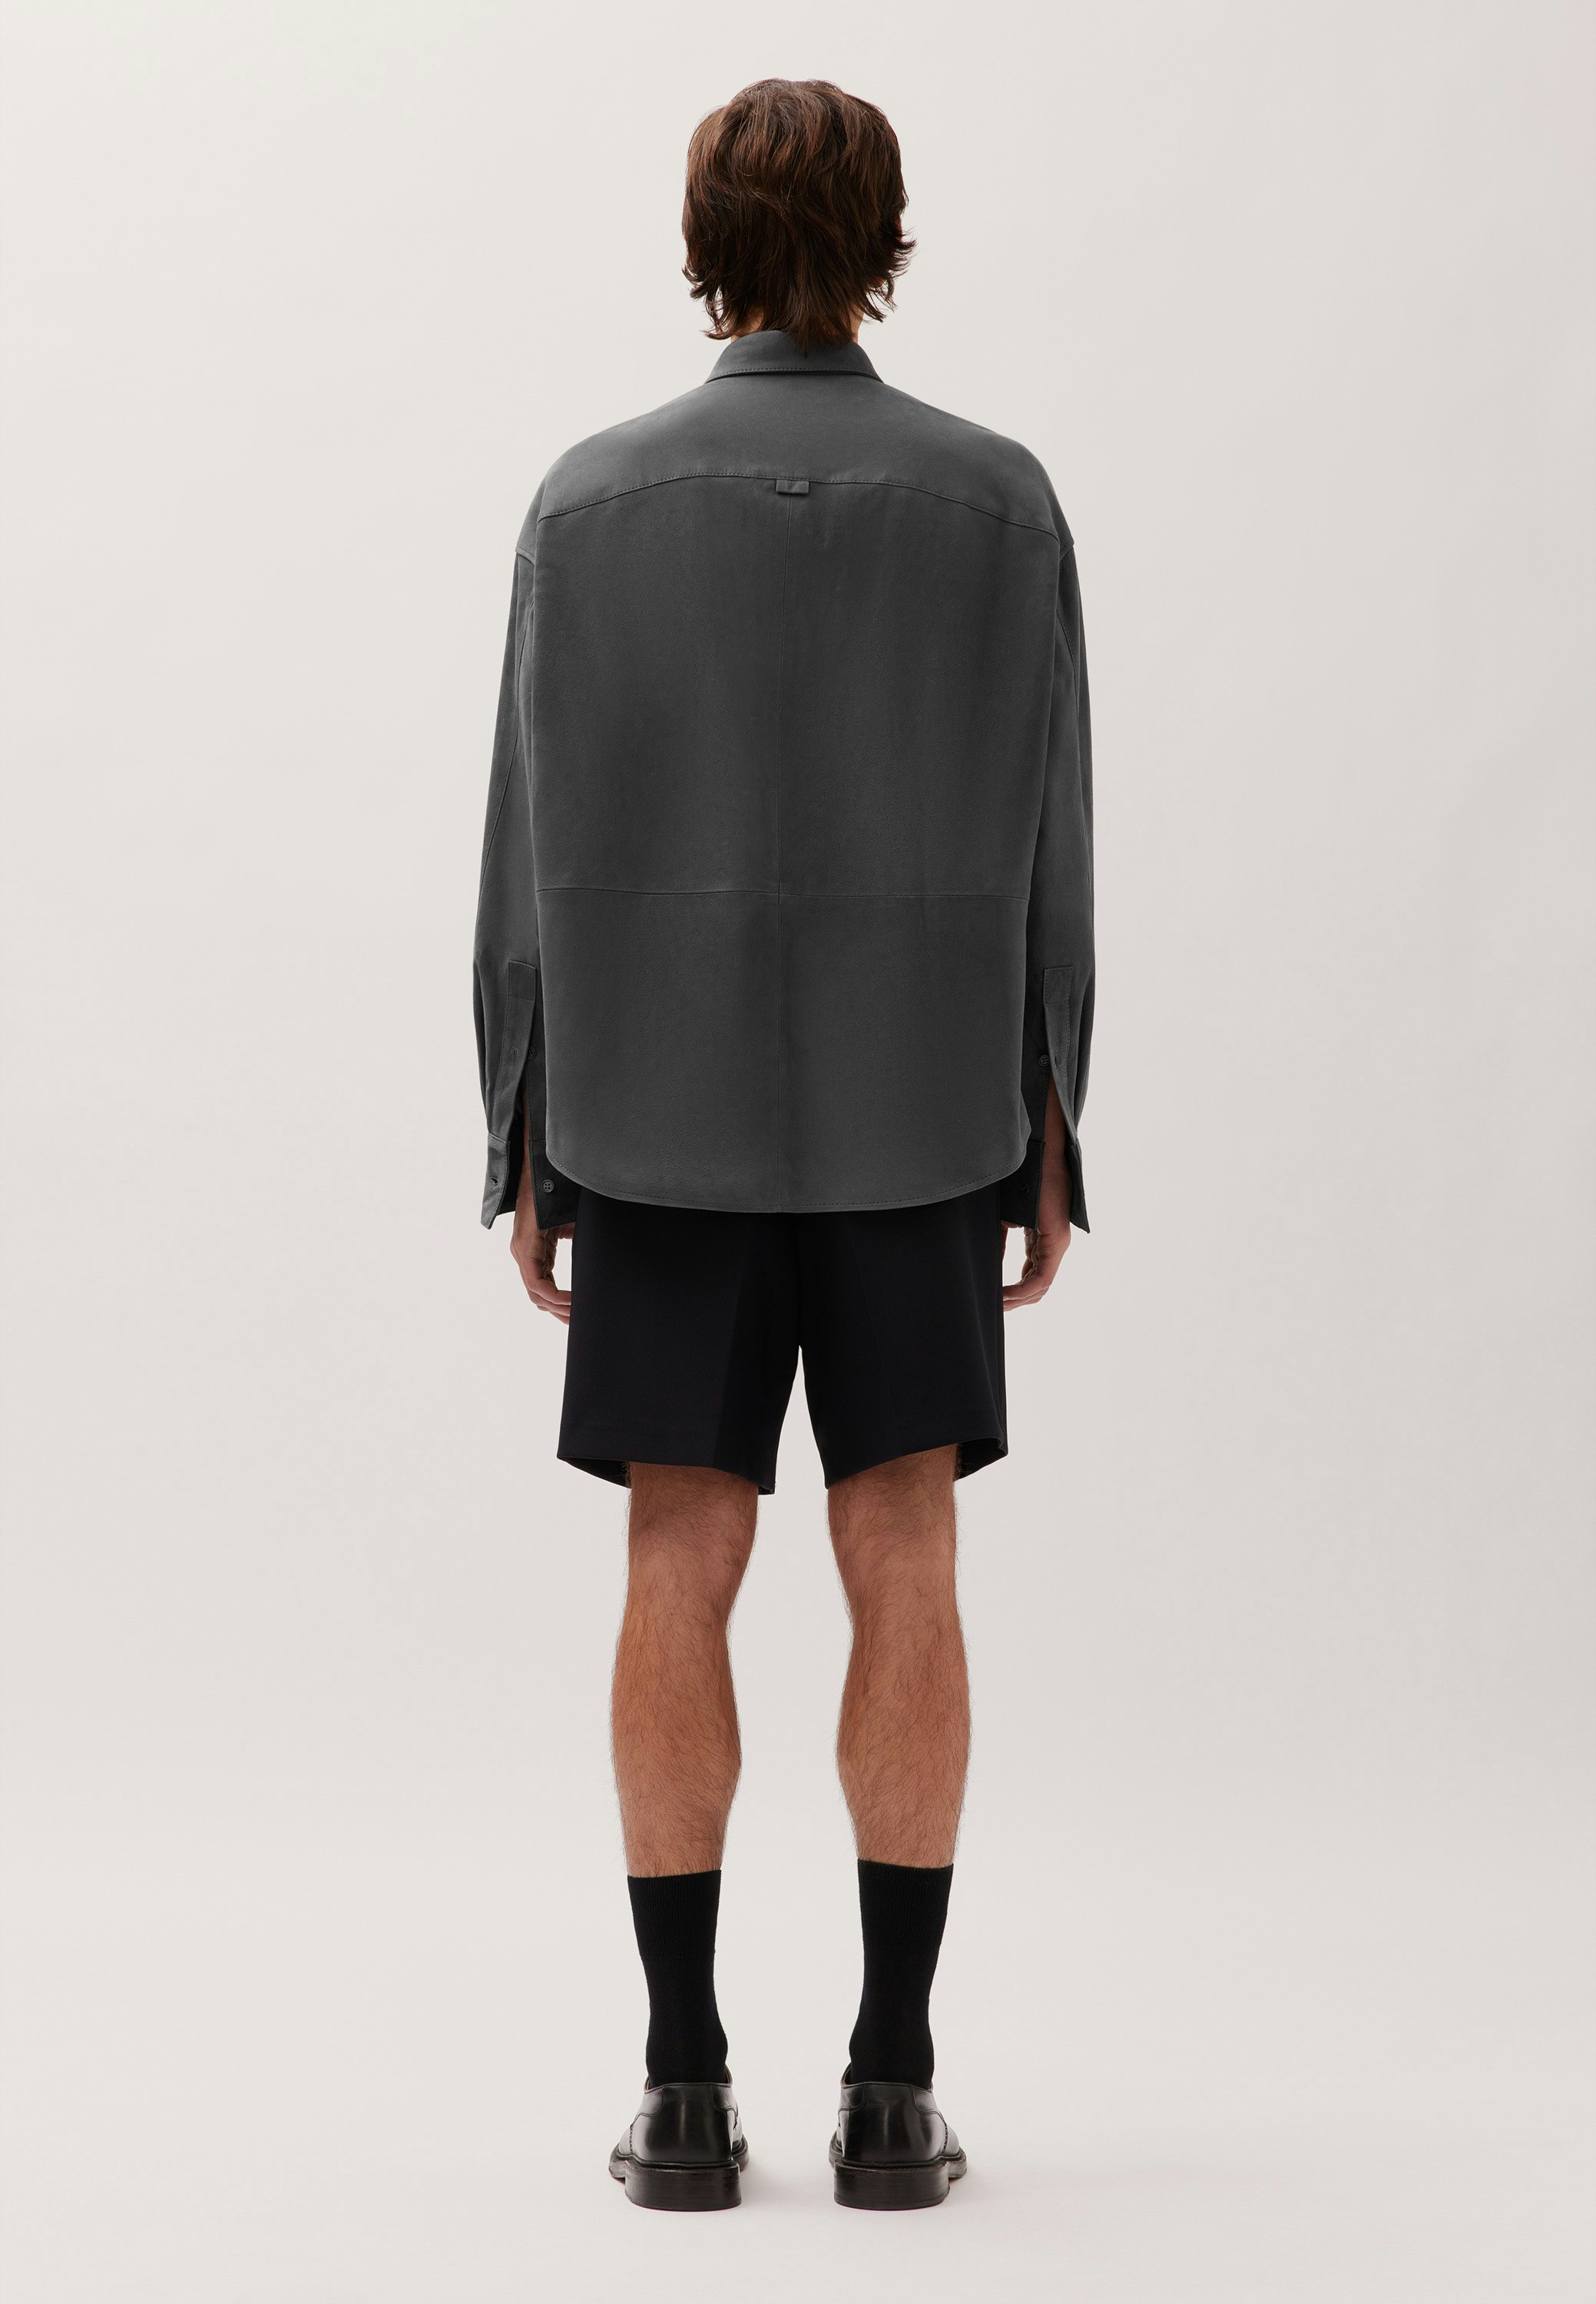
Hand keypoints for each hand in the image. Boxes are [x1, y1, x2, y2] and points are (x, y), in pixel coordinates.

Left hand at [510, 1140, 572, 1321]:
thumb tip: (606, 1259)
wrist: (546, 1167)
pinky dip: (553, 1295)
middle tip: (581, 1325)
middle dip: (561, 1313)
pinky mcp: (524, 1247)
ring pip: (536, 1293)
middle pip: (539, 1297)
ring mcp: (522, 1252)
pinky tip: (572, 1301)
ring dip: (558, 1308)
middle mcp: (524, 1255)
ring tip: (579, 1317)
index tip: (581, 1315)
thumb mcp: (576, 1226)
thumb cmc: (562, 1192)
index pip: (545, 1288)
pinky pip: (535, 1282)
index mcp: (536, 1252)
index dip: (562, 1305)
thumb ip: (584, 1245)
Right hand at [1002, 1081, 1071, 1309]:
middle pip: (1035, 1285)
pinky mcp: (1056, 1239)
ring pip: (1039, 1286)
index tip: (989, 1298)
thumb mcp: (1000, 1214)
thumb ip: (996, 1238)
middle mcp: (1052, 1242)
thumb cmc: (1018, 1173)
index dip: (1010, 1290)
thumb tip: (981, 1260)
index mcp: (1040, 1234)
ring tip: (995, 1305)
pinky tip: (1004, 1296)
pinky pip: (1041, 1277)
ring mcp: (1056, 1242)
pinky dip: (1022, 1290)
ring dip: (1016, 1299)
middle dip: (1012, 1300)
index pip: (1030, 1272)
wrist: (1034, 1148)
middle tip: (991, 1308)